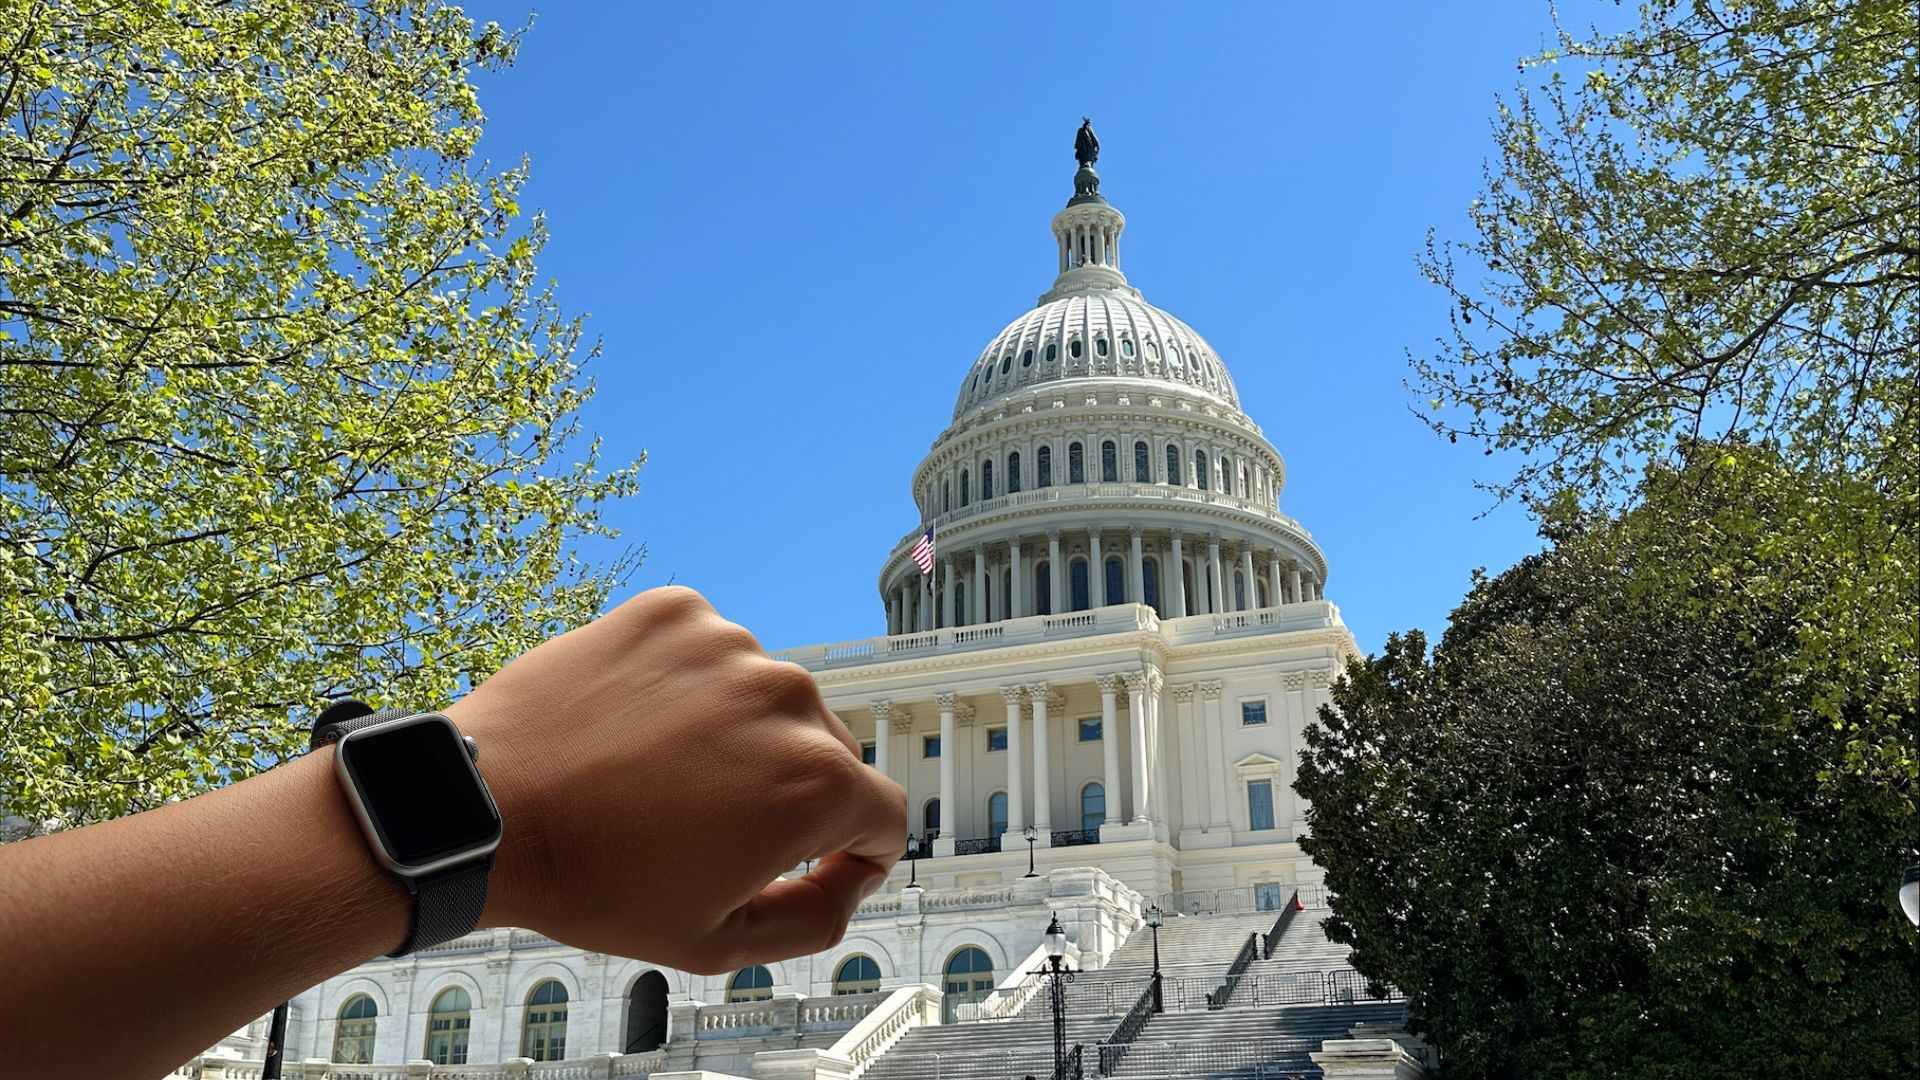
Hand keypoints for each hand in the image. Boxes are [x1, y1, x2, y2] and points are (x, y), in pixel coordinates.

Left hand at [448, 586, 904, 973]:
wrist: (485, 809)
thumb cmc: (595, 882)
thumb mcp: (718, 942)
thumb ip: (816, 919)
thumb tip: (854, 877)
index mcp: (816, 783)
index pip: (886, 815)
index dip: (859, 855)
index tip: (813, 864)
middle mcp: (789, 698)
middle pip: (826, 752)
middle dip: (787, 793)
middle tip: (710, 828)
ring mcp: (732, 645)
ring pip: (766, 699)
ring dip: (736, 734)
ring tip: (659, 775)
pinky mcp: (677, 612)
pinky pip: (712, 653)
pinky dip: (688, 685)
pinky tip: (638, 725)